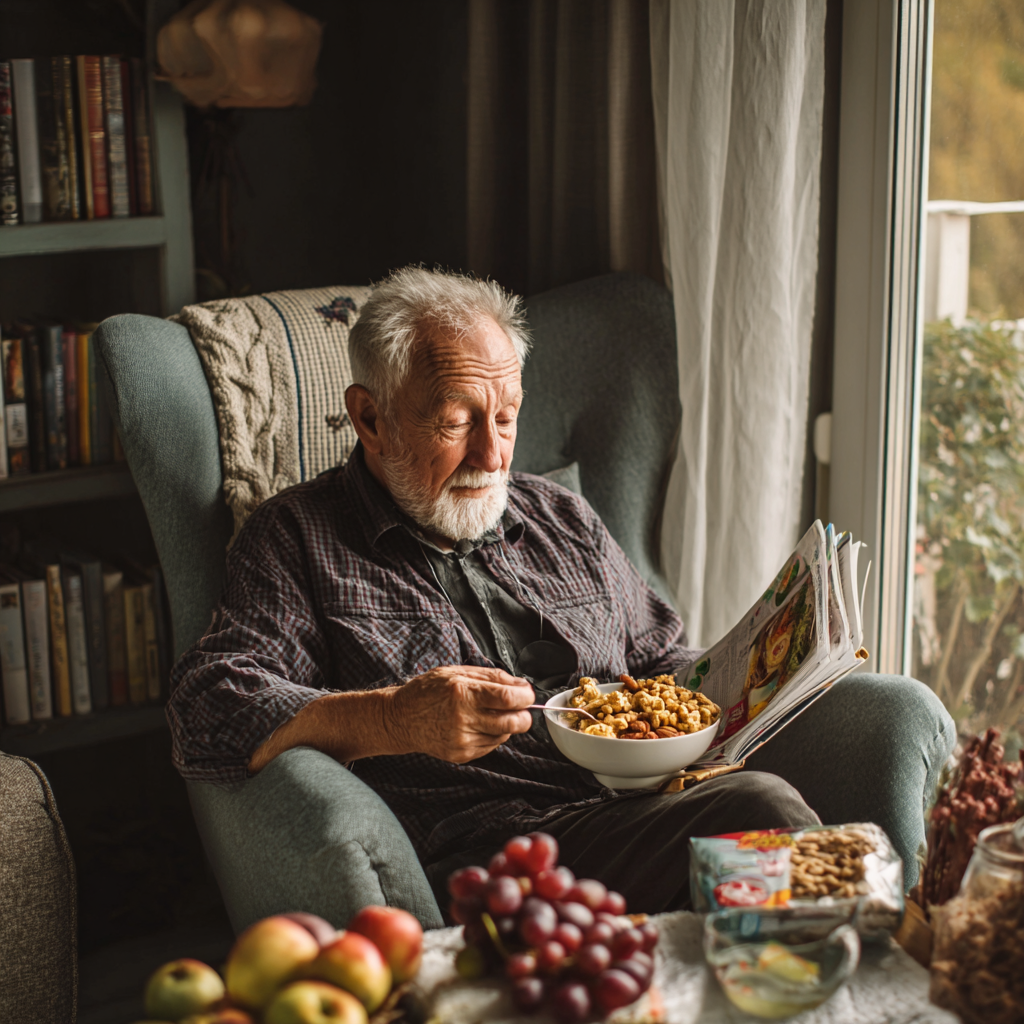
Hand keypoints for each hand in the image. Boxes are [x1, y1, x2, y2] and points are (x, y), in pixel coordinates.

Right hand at [385, 665, 534, 762]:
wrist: (401, 719)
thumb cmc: (428, 691)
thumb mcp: (457, 672)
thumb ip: (492, 676)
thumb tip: (521, 685)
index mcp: (462, 692)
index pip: (508, 698)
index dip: (525, 696)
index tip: (526, 693)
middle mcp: (463, 718)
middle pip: (514, 722)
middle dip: (524, 715)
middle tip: (519, 706)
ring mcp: (462, 740)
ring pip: (505, 735)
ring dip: (506, 723)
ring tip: (489, 712)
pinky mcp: (461, 755)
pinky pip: (492, 745)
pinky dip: (492, 734)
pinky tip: (477, 724)